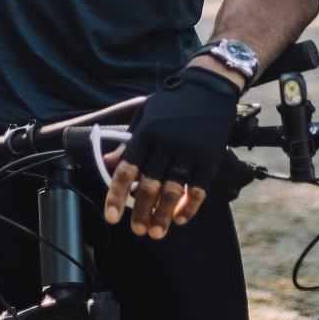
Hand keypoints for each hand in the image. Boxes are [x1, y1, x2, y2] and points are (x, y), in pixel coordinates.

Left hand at [105, 66, 240, 237]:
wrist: (209, 87)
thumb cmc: (173, 102)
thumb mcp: (144, 115)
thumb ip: (127, 141)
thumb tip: (108, 164)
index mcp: (146, 134)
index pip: (127, 171)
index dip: (117, 196)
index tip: (111, 218)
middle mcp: (165, 144)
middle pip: (149, 187)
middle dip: (141, 213)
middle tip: (138, 231)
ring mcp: (189, 151)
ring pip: (172, 191)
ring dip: (163, 215)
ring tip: (156, 232)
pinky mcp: (209, 157)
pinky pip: (198, 188)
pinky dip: (189, 207)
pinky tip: (180, 219)